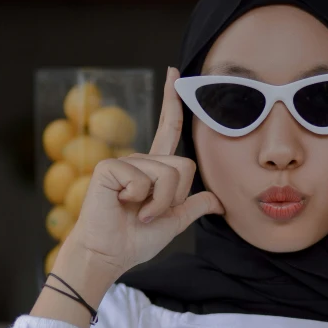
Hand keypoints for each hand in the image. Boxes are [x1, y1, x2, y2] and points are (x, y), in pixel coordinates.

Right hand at [66, 67, 224, 275]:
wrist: (110, 254)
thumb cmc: (136, 239)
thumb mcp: (175, 221)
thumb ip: (195, 206)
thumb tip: (219, 201)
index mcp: (154, 170)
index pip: (168, 130)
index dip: (172, 103)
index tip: (174, 73)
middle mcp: (140, 161)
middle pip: (183, 166)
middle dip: (175, 197)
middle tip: (151, 213)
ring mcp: (124, 163)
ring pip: (168, 174)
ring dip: (159, 203)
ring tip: (139, 213)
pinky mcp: (109, 169)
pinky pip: (145, 179)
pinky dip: (140, 200)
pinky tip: (123, 206)